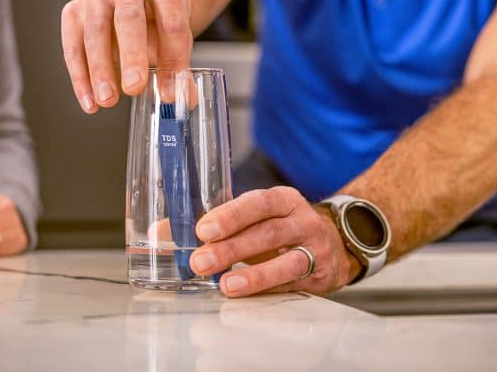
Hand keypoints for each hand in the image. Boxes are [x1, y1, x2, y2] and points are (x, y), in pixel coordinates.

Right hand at [61, 0, 193, 112]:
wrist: (139, 1)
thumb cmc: (160, 18)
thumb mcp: (177, 37)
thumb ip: (178, 67)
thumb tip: (182, 99)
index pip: (172, 19)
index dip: (172, 56)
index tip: (170, 89)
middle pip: (129, 16)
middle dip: (132, 55)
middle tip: (134, 87)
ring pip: (96, 31)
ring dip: (100, 69)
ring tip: (108, 100)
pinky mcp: (74, 10)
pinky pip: (73, 45)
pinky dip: (80, 76)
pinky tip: (89, 100)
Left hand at [188, 187, 361, 296]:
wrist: (336, 242)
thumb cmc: (282, 228)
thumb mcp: (254, 218)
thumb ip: (212, 224)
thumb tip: (161, 232)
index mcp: (283, 200)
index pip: (258, 202)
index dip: (231, 215)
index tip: (204, 229)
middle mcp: (302, 220)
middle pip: (267, 232)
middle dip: (232, 248)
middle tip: (201, 261)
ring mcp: (314, 249)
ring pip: (286, 261)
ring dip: (254, 275)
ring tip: (226, 286)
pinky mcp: (320, 275)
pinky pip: (293, 284)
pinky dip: (268, 290)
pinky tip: (247, 296)